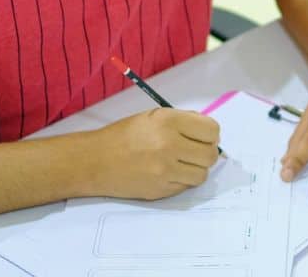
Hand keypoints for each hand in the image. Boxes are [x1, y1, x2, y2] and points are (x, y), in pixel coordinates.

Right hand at [79, 108, 220, 199]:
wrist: (96, 161)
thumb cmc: (124, 135)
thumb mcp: (153, 117)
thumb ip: (182, 121)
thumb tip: (208, 131)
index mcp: (168, 121)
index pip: (211, 130)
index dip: (210, 134)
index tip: (203, 136)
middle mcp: (170, 145)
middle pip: (211, 155)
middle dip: (206, 152)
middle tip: (195, 151)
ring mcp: (166, 170)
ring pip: (202, 174)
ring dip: (196, 168)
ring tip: (182, 163)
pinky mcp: (162, 190)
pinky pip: (186, 186)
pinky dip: (183, 180)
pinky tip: (169, 172)